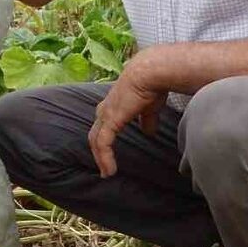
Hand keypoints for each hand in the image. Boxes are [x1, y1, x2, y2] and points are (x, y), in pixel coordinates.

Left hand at [88, 50, 168, 177]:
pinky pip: (103, 143)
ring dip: (100, 158)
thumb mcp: (150, 108)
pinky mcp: (110, 120)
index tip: (109, 154)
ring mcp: (106, 114)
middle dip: (98, 152)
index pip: (104, 126)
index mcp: (114, 105)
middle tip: (104, 168)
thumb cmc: (152, 86)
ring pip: (96, 140)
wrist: (150, 73)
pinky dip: (105, 158)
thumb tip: (149, 132)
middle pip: (96, 134)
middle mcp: (106, 109)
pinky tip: (110, 170)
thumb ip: (147, 120)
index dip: (105, 140)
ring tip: (106, 173)